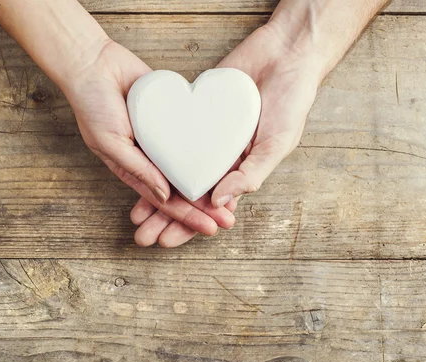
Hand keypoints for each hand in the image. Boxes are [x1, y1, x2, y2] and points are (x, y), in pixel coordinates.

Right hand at [64, 39, 235, 237]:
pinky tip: (229, 161)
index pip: (166, 201)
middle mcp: (153, 158)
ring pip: (193, 167)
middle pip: (184, 189)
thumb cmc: (93, 106)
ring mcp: (166, 138)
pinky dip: (210, 149)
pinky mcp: (175, 115)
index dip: (188, 216)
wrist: (94, 64)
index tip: (210, 228)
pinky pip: (195, 135)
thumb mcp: (111, 143)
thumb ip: (137, 169)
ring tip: (233, 198)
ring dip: (211, 184)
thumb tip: (164, 196)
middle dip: (205, 209)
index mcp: (136, 170)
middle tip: (229, 221)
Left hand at [132, 23, 321, 246]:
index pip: (209, 208)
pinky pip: (170, 134)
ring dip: (154, 190)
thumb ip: (250, 174)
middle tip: (141, 234)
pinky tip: (136, 165)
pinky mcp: (192, 110)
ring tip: (133, 212)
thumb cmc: (292, 102)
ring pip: (174, 169)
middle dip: (164, 216)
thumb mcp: (277, 144)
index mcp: (240, 172)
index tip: (165, 241)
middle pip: (186, 194)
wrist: (286, 54)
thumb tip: (218, 202)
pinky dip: (155, 151)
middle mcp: (219, 158)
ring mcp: (204, 135)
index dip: (188, 226)